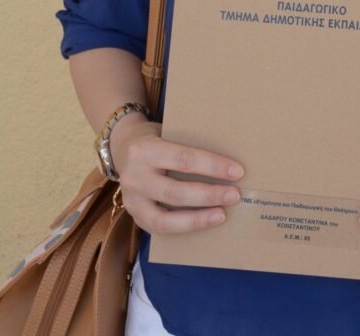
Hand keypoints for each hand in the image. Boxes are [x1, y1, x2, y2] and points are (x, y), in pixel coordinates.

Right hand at [110, 114, 243, 235]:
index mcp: (145, 150)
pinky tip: (203, 222)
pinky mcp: (134, 216)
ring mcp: (131, 200)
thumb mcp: (168, 132)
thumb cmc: (155, 137)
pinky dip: (184, 227)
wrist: (122, 146)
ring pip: (166, 218)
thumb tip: (226, 162)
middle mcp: (134, 177)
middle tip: (234, 195)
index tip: (237, 171)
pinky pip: (160, 228)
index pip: (184, 159)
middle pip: (176, 192)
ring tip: (222, 214)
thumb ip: (188, 146)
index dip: (212, 166)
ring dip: (198, 218)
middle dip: (209, 195)